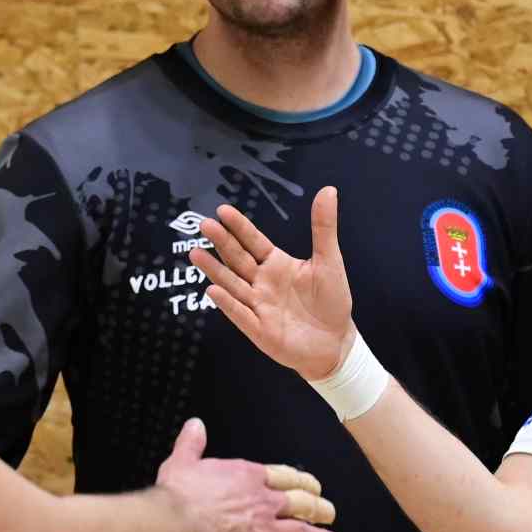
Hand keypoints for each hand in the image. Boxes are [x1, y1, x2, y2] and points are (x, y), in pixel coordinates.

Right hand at [155, 418, 340, 531]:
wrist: (178, 523)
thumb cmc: (179, 496)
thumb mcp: (182, 461)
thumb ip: (192, 443)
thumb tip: (194, 427)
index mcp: (248, 478)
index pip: (285, 477)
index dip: (302, 482)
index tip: (311, 485)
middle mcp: (263, 503)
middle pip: (302, 504)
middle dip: (318, 508)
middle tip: (329, 512)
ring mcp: (265, 531)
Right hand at [191, 186, 355, 380]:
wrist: (335, 342)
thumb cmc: (331, 301)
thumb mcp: (329, 261)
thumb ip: (324, 228)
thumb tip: (328, 190)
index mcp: (276, 264)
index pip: (253, 242)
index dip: (239, 227)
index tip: (222, 210)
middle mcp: (262, 283)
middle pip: (237, 260)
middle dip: (222, 243)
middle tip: (204, 224)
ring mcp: (258, 306)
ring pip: (232, 285)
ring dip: (215, 270)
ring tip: (195, 253)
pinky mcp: (259, 330)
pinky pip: (241, 315)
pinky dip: (228, 304)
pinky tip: (213, 291)